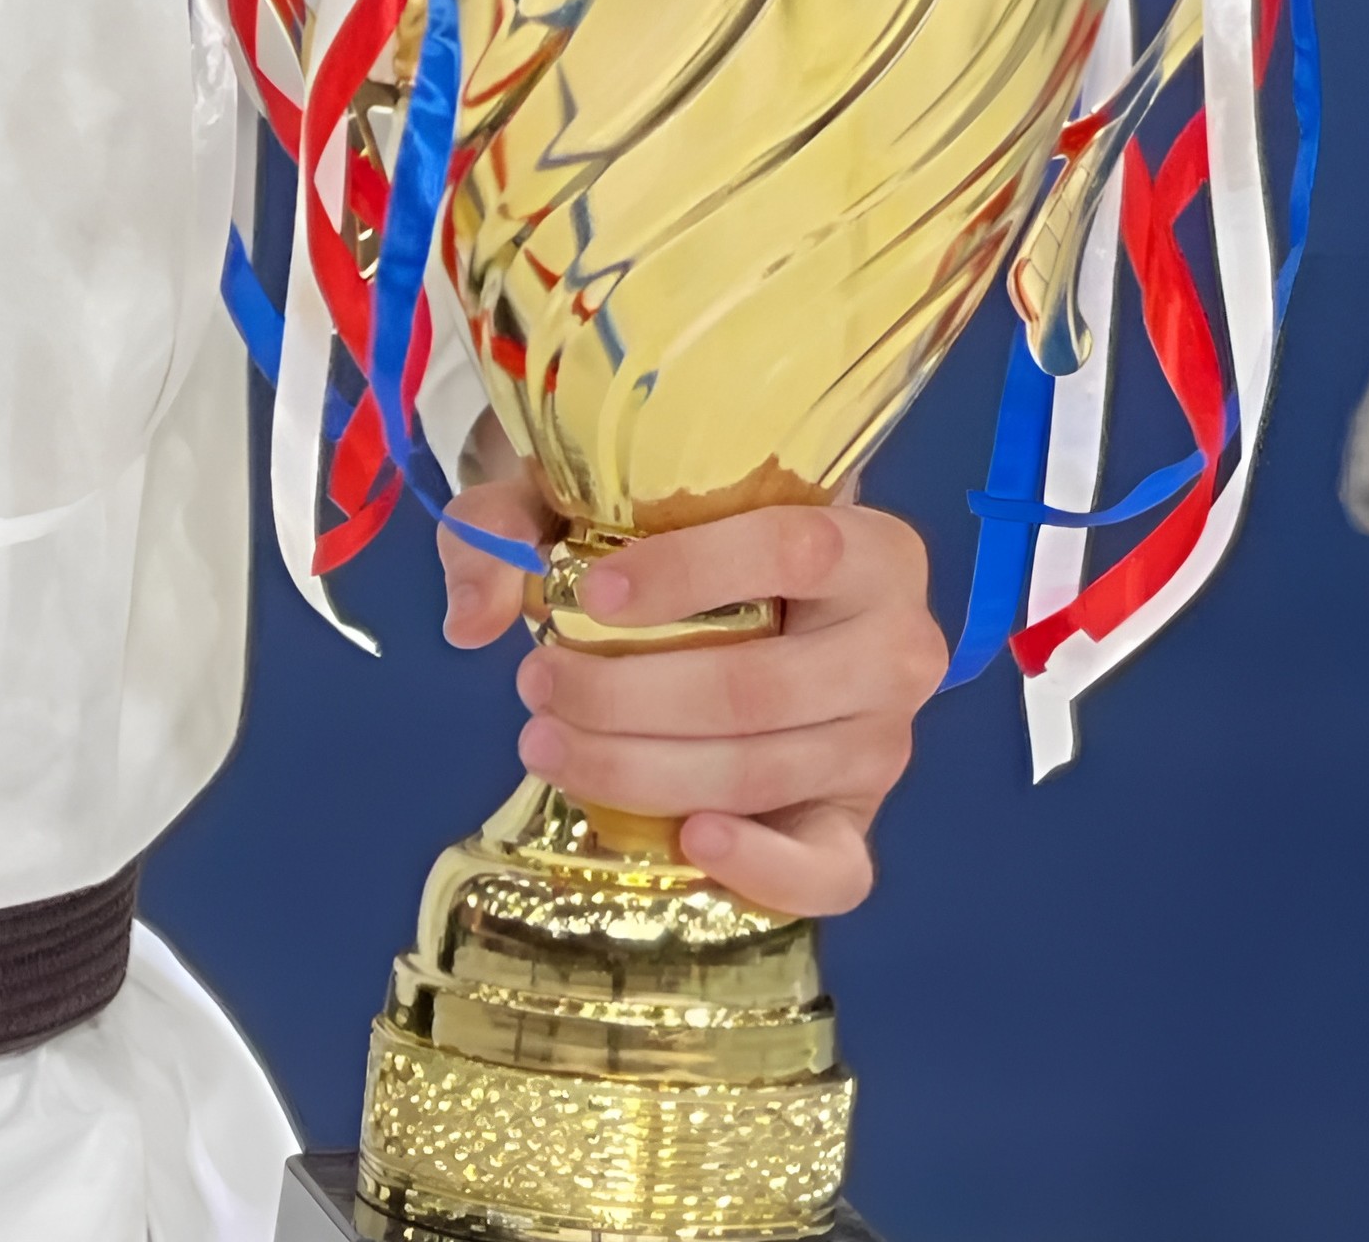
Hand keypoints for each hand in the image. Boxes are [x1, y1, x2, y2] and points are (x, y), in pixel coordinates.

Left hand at [438, 472, 947, 917]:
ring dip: (641, 769)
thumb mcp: (577, 499)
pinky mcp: (854, 818)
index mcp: (866, 547)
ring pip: (762, 771)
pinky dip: (764, 867)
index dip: (686, 575)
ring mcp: (882, 743)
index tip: (590, 596)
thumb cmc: (660, 535)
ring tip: (546, 743)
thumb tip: (471, 619)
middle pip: (759, 687)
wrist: (723, 595)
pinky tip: (689, 840)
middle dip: (627, 697)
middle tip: (536, 683)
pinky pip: (832, 869)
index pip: (790, 551)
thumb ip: (507, 527)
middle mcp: (897, 648)